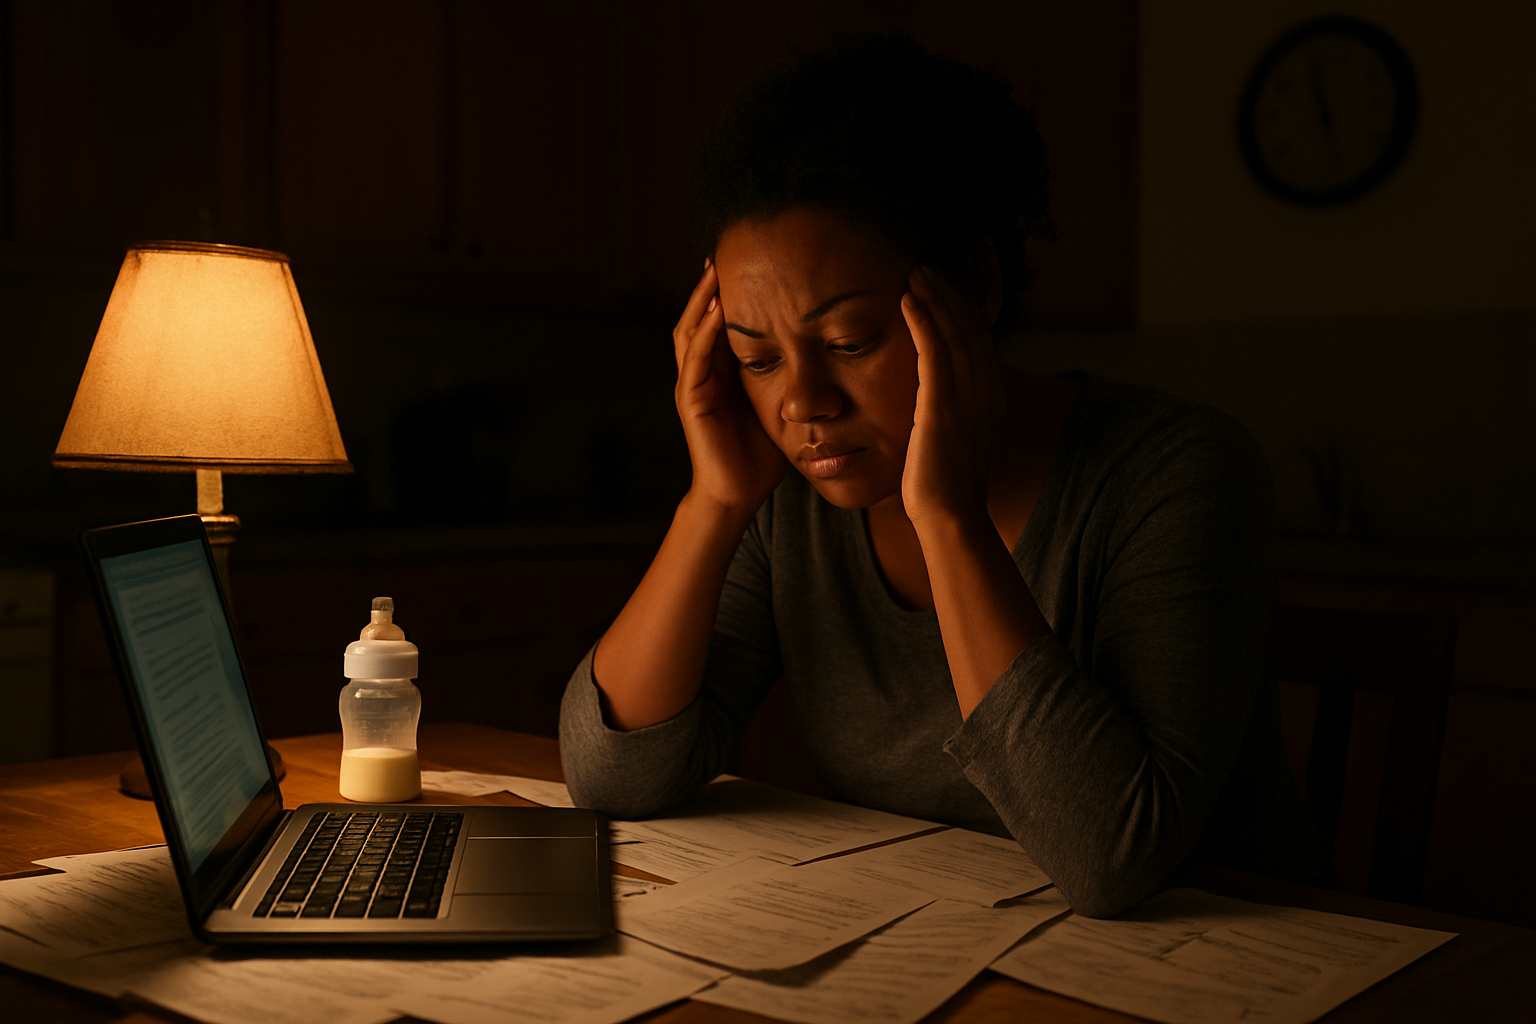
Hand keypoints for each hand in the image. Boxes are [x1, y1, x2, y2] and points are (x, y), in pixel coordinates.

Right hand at [673, 261, 787, 516]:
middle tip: (723, 252)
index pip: (720, 321)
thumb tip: (830, 353)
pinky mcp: (692, 401)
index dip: (728, 291)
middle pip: (699, 316)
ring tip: (715, 270)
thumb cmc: (761, 455)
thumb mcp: (780, 405)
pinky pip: (695, 359)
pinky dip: (706, 333)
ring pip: (690, 331)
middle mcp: (702, 372)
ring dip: (702, 300)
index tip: (748, 261)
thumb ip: (791, 378)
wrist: (738, 494)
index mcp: (721, 371)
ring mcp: (693, 385)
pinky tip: (719, 311)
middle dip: (709, 285)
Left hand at [898, 265, 1005, 527]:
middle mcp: (988, 391)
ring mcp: (969, 398)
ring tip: (915, 273)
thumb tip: (935, 390)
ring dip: (935, 299)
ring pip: (954, 333)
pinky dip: (924, 323)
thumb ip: (951, 405)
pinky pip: (935, 353)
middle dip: (949, 293)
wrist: (950, 517)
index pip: (978, 338)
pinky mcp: (944, 407)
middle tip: (925, 267)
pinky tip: (908, 302)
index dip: (961, 307)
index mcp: (994, 395)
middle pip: (970, 328)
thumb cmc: (944, 483)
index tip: (940, 284)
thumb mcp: (956, 434)